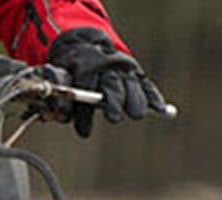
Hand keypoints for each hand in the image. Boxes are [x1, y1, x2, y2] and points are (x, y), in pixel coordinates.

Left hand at [46, 27, 165, 137]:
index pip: (85, 86)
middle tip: (113, 118)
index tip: (83, 132)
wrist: (85, 45)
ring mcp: (122, 68)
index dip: (84, 112)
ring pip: (129, 83)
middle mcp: (105, 64)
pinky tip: (160, 108)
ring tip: (136, 114)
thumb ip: (65, 98)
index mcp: (84, 64)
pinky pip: (145, 85)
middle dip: (113, 101)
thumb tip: (65, 119)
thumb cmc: (70, 70)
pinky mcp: (135, 73)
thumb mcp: (61, 78)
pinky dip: (152, 97)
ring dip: (134, 100)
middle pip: (111, 83)